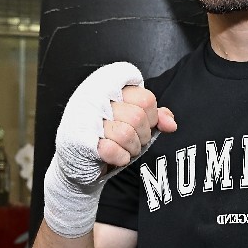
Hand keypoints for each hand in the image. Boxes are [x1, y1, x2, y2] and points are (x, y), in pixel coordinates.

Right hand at [44, 62, 176, 237]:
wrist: (77, 160)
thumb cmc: (107, 135)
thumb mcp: (133, 120)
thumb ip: (154, 116)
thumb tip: (171, 124)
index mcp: (108, 87)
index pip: (145, 98)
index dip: (152, 116)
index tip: (145, 123)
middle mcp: (94, 98)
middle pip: (138, 116)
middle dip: (142, 135)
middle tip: (134, 140)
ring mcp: (85, 118)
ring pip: (126, 133)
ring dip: (132, 147)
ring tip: (124, 148)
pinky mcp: (80, 140)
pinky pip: (112, 150)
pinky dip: (120, 157)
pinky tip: (116, 156)